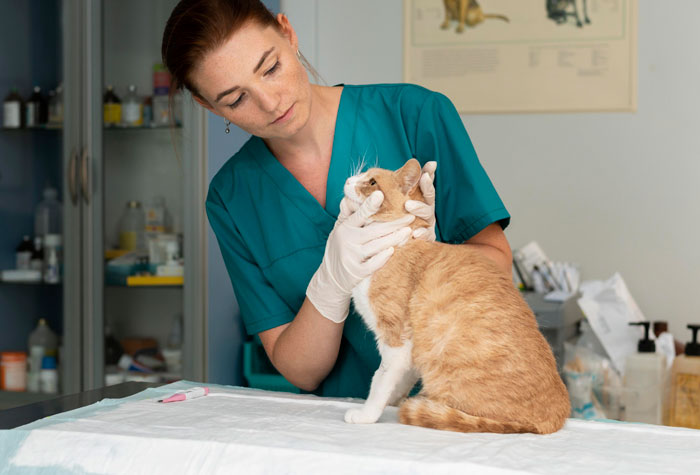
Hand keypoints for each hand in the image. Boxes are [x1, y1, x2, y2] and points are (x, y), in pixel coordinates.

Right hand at [307, 191, 414, 322]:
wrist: (330, 278)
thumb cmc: (339, 249)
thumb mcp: (339, 230)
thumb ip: (348, 214)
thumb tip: (354, 193)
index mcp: (345, 227)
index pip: (360, 214)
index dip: (370, 205)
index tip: (380, 194)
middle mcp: (348, 240)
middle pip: (375, 229)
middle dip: (395, 223)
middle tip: (410, 217)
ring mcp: (352, 256)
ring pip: (378, 245)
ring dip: (395, 238)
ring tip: (409, 231)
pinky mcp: (357, 272)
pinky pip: (373, 264)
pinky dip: (384, 257)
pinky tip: (393, 250)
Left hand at [404, 161, 436, 241]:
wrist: (405, 238)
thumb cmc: (403, 214)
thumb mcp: (403, 198)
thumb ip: (407, 183)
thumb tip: (421, 165)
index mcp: (423, 198)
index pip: (426, 186)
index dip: (428, 178)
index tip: (427, 170)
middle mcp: (428, 209)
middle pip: (429, 198)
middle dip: (425, 188)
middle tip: (417, 183)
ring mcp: (428, 222)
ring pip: (427, 214)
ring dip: (419, 209)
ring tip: (409, 205)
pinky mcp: (427, 236)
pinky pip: (426, 235)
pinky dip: (422, 234)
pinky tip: (416, 233)